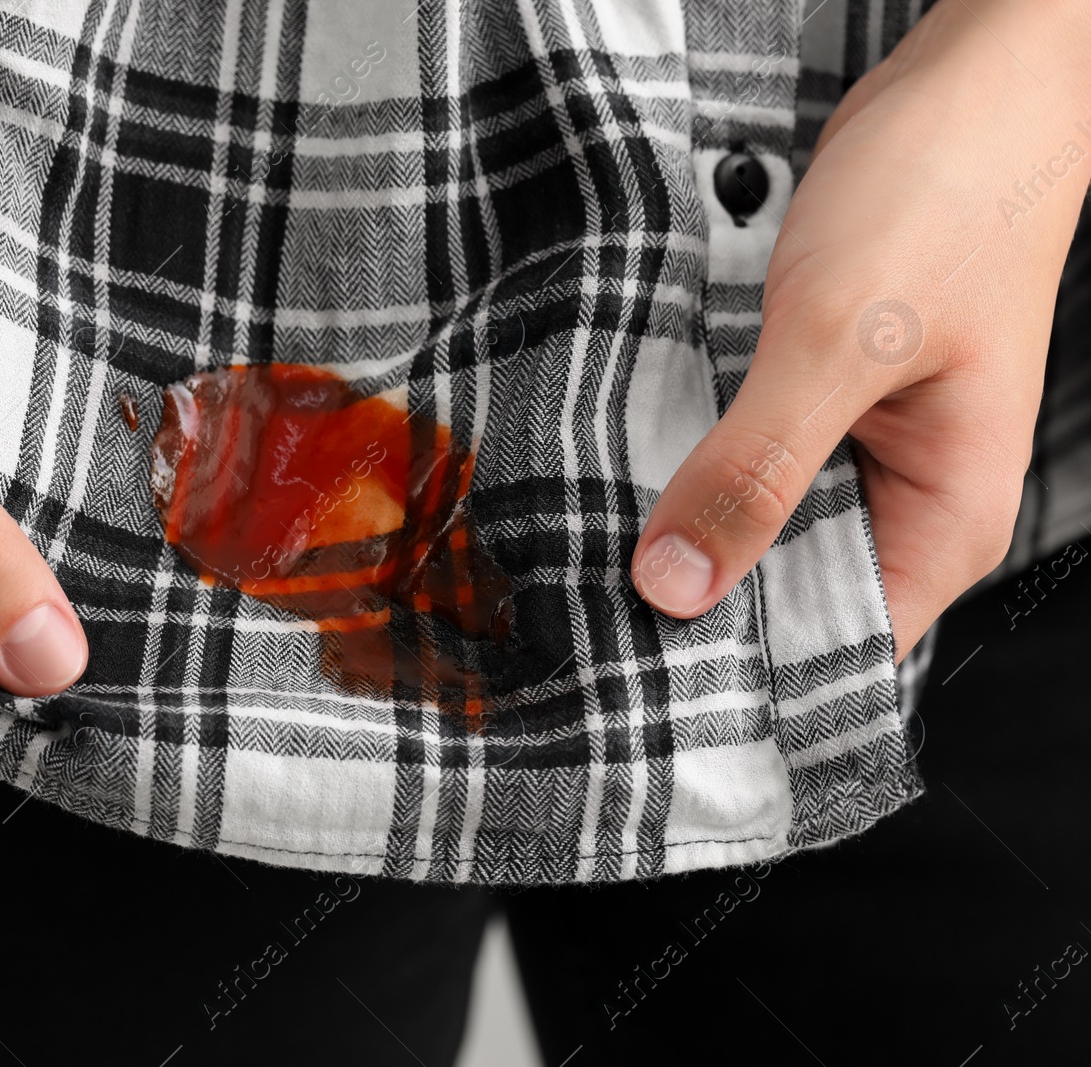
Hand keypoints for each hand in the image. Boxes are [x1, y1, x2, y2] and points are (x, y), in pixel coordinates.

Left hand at [631, 0, 1090, 661]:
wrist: (963, 85)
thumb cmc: (945, 199)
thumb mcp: (839, 342)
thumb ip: (757, 468)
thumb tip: (676, 584)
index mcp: (944, 523)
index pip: (840, 653)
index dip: (742, 674)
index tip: (641, 681)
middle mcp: (905, 504)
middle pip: (787, 601)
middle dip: (694, 605)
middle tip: (582, 616)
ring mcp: (859, 453)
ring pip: (755, 528)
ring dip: (683, 529)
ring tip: (586, 547)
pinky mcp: (815, 402)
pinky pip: (743, 461)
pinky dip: (690, 465)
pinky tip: (623, 469)